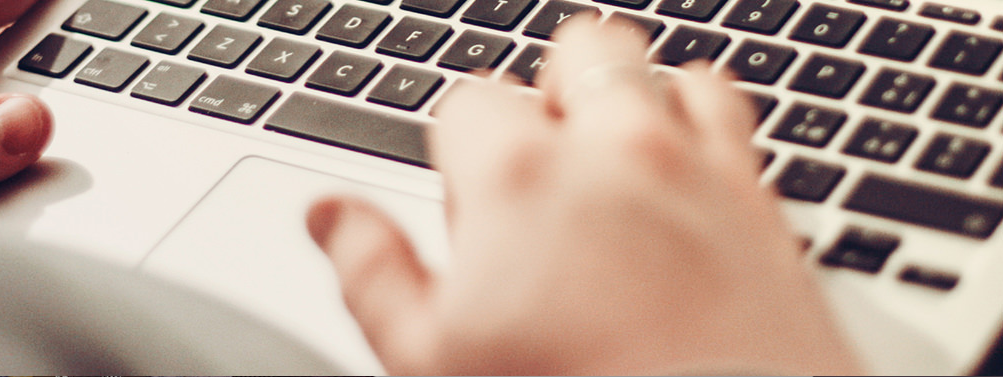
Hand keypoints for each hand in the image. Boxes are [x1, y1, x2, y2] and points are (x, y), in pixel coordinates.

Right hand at [307, 16, 862, 374]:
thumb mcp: (431, 360)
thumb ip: (372, 272)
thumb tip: (329, 215)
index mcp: (519, 173)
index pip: (470, 103)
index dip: (463, 152)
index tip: (475, 205)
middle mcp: (615, 146)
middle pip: (578, 51)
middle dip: (555, 92)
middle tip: (546, 168)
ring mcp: (697, 165)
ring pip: (658, 70)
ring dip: (631, 98)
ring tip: (614, 164)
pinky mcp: (761, 200)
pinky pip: (732, 109)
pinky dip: (701, 122)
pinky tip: (682, 172)